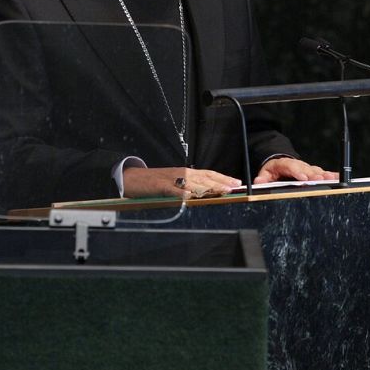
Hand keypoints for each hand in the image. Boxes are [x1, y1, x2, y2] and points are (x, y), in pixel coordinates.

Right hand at [123, 166, 241, 198]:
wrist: (132, 178)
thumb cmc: (155, 182)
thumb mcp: (175, 182)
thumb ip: (189, 187)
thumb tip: (207, 194)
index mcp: (186, 173)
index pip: (208, 174)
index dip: (223, 177)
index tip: (236, 182)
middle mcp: (181, 174)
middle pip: (204, 177)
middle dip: (221, 182)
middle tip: (234, 187)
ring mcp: (170, 179)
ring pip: (192, 183)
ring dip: (207, 187)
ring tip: (221, 191)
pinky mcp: (159, 186)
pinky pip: (172, 190)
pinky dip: (181, 193)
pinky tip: (190, 197)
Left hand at [254, 157, 337, 183]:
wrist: (279, 163)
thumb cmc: (273, 170)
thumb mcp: (265, 173)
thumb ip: (262, 178)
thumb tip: (258, 182)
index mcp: (284, 164)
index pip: (290, 166)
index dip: (297, 172)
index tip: (303, 178)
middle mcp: (297, 165)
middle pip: (306, 169)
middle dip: (313, 175)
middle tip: (319, 180)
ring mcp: (306, 168)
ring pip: (315, 170)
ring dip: (324, 175)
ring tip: (331, 180)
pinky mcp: (313, 172)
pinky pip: (322, 173)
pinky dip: (330, 175)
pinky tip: (338, 177)